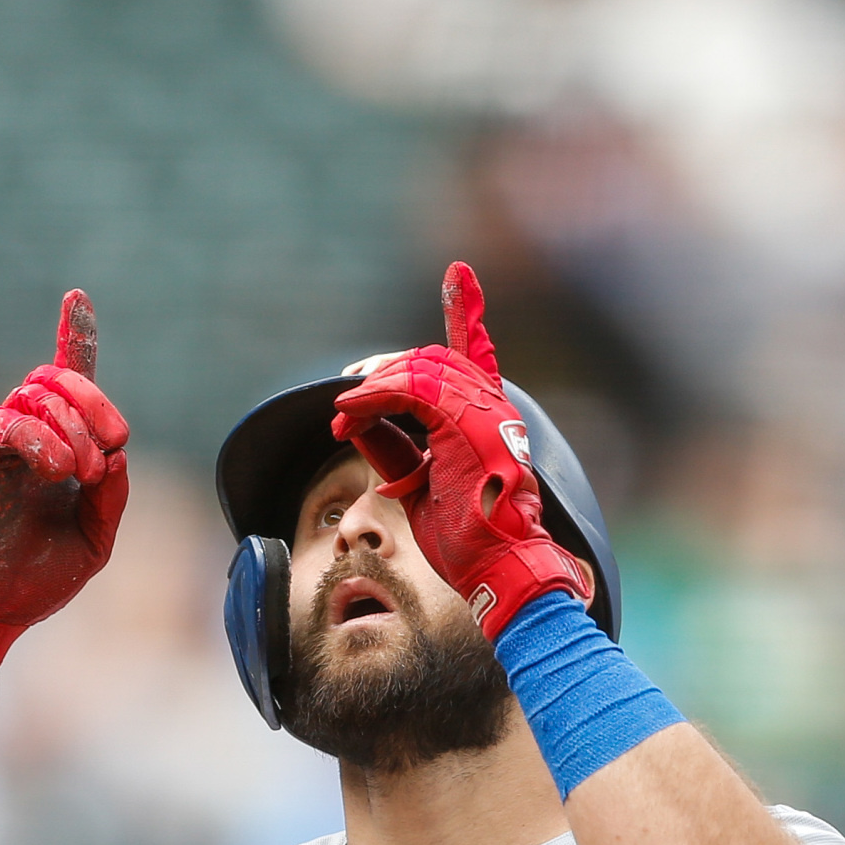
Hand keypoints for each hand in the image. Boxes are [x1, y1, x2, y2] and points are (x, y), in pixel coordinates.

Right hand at [0, 291, 129, 674]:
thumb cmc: (37, 577)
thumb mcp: (96, 538)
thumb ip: (113, 495)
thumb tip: (118, 455)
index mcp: (59, 448)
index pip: (66, 381)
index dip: (75, 337)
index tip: (77, 297)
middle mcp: (28, 437)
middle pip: (58, 379)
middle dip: (95, 404)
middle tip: (106, 454)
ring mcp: (1, 445)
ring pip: (36, 393)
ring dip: (72, 427)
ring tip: (80, 474)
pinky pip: (7, 421)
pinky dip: (41, 439)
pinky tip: (55, 471)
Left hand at [331, 262, 592, 641]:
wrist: (501, 570)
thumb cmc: (467, 541)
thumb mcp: (419, 487)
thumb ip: (394, 451)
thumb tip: (358, 425)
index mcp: (488, 418)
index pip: (475, 353)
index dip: (465, 313)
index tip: (457, 274)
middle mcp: (492, 407)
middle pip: (433, 359)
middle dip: (384, 372)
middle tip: (347, 400)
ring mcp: (485, 412)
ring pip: (420, 369)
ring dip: (373, 389)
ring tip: (343, 414)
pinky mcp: (466, 423)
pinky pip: (410, 390)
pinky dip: (373, 398)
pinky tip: (348, 415)